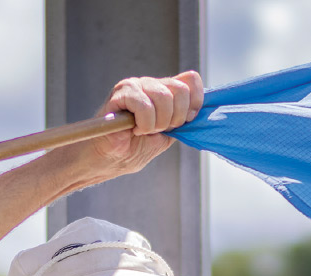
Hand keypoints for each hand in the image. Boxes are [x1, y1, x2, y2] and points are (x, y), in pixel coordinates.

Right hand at [79, 71, 204, 179]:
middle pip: (181, 90)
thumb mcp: (167, 135)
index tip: (185, 122)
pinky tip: (133, 129)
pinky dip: (144, 124)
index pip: (191, 80)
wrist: (109, 159)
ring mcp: (136, 86)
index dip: (195, 103)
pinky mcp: (121, 93)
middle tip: (159, 130)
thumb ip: (183, 121)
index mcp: (164, 92)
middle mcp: (151, 84)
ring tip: (143, 131)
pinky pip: (144, 105)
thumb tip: (201, 112)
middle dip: (175, 119)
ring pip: (164, 97)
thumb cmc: (134, 149)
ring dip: (157, 124)